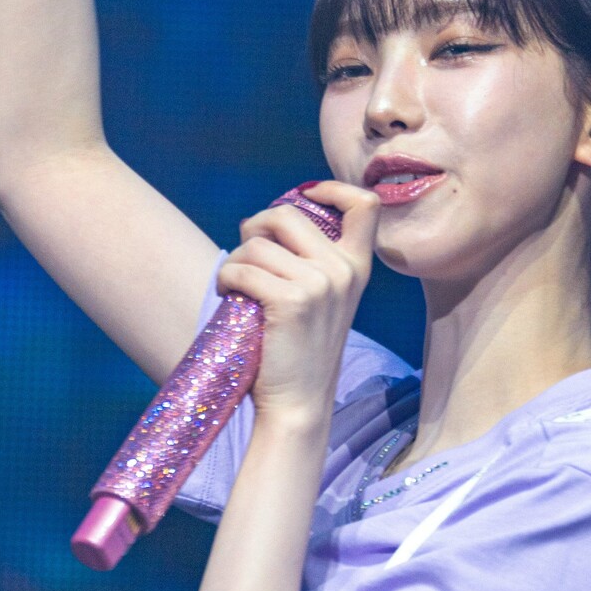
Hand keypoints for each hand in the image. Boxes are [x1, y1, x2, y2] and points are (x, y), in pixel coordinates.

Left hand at [215, 181, 380, 426]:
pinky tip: (229, 294)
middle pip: (290, 214)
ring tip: (235, 285)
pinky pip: (243, 269)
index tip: (305, 197)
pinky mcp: (291, 301)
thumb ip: (314, 260)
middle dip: (257, 226)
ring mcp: (320, 285)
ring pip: (258, 243)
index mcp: (358, 267)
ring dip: (236, 260)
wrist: (299, 401)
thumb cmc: (301, 349)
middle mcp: (345, 271)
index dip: (331, 189)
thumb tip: (267, 219)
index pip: (364, 204)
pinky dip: (227, 278)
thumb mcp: (324, 299)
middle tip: (247, 252)